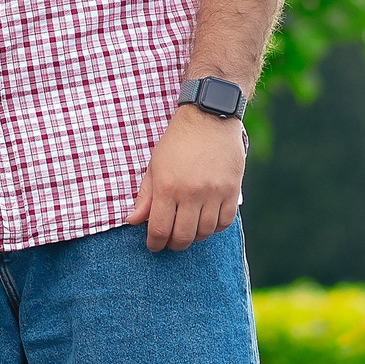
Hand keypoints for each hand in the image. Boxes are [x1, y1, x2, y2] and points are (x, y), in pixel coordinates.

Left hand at [124, 105, 246, 251]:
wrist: (209, 118)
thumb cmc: (177, 142)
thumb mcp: (154, 166)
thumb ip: (145, 197)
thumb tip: (132, 221)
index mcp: (167, 187)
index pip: (160, 229)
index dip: (155, 243)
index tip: (154, 245)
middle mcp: (191, 192)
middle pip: (183, 236)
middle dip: (174, 244)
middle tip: (171, 242)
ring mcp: (214, 192)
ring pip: (205, 232)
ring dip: (195, 237)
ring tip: (188, 230)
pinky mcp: (232, 190)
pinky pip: (224, 222)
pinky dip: (214, 228)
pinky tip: (206, 222)